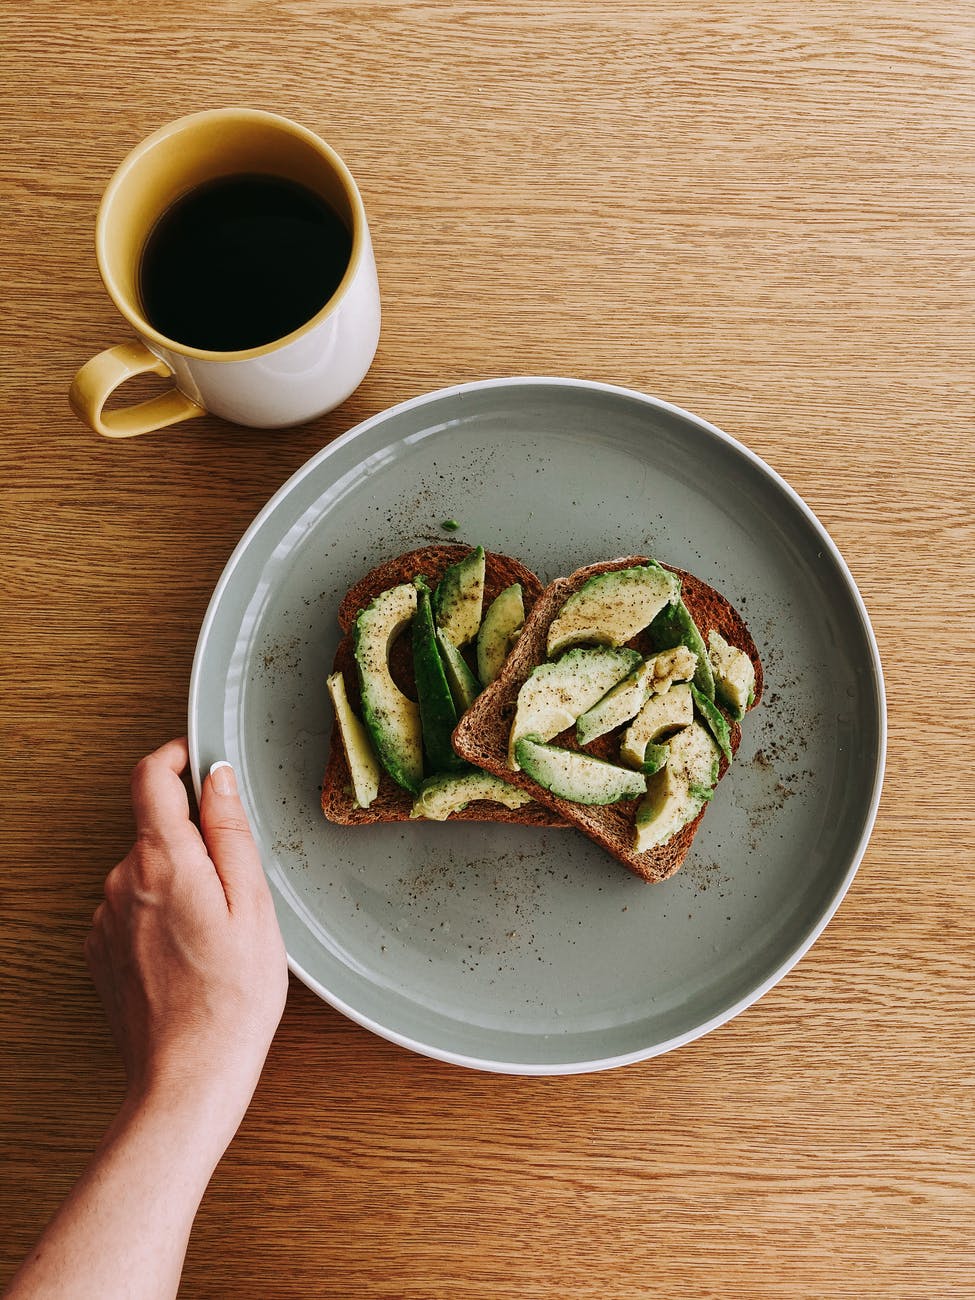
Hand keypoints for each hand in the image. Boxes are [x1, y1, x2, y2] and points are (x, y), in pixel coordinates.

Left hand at [86, 738, 287, 1132]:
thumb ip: (230, 831)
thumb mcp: (252, 903)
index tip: (197, 760)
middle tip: (236, 887)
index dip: (175, 758)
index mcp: (164, 862)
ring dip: (179, 882)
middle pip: (154, 830)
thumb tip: (217, 778)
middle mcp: (122, 882)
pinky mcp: (100, 950)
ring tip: (217, 933)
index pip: (151, 778)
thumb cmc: (233, 997)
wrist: (188, 1076)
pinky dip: (160, 915)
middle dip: (193, 841)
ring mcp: (105, 918)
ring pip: (145, 871)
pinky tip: (191, 954)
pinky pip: (133, 909)